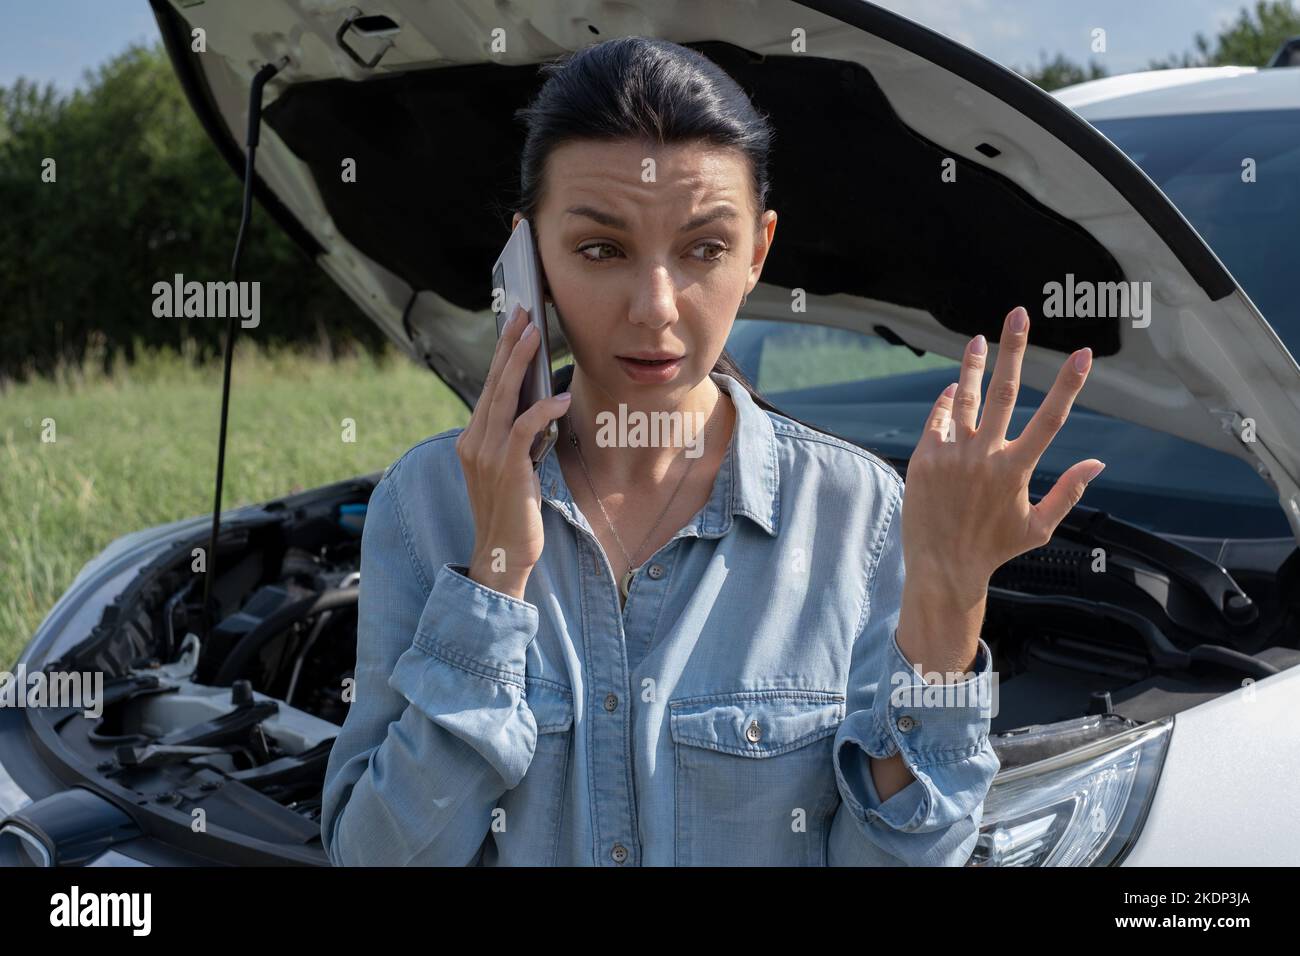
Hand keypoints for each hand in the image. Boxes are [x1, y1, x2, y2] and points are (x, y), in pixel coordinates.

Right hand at [456, 303, 571, 598]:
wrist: (502, 556)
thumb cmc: (513, 512)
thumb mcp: (512, 468)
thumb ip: (517, 437)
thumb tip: (538, 405)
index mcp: (472, 439)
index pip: (488, 387)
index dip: (501, 354)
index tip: (514, 324)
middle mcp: (473, 441)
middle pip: (493, 383)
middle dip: (509, 346)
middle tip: (524, 313)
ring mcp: (486, 455)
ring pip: (503, 398)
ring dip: (520, 364)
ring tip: (536, 336)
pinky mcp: (506, 469)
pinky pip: (522, 429)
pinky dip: (541, 410)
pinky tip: (559, 398)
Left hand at [901, 305, 1103, 600]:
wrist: (943, 568)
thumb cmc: (995, 549)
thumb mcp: (1040, 527)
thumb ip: (1069, 492)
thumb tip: (1098, 463)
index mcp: (1017, 470)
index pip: (1051, 418)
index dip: (1069, 384)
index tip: (1084, 354)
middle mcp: (985, 457)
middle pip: (1003, 392)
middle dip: (1013, 350)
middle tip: (1017, 314)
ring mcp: (952, 456)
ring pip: (964, 399)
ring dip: (972, 366)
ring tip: (978, 339)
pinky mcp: (924, 459)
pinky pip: (937, 421)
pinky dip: (946, 403)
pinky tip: (954, 389)